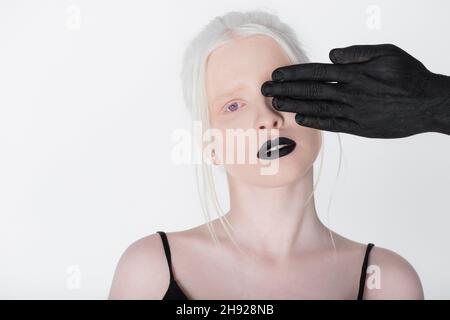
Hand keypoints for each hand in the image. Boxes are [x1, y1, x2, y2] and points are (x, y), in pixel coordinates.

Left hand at [261, 44, 449, 137]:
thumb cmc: (408, 76)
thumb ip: (358, 53)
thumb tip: (333, 55)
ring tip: (275, 103)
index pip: (316, 72)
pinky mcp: (359, 127)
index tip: (277, 74)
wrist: (427, 104)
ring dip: (294, 105)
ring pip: (317, 107)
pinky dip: (315, 121)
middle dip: (285, 89)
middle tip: (265, 89)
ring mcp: (354, 111)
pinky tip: (300, 119)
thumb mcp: (387, 53)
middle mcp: (350, 93)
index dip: (293, 74)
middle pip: (310, 90)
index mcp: (355, 73)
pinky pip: (332, 124)